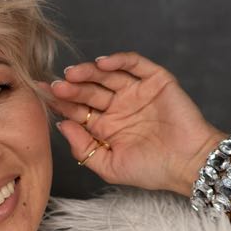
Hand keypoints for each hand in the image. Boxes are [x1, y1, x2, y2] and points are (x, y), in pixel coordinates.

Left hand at [41, 52, 226, 194]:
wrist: (188, 164)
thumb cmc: (150, 170)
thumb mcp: (108, 165)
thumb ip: (83, 147)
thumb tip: (61, 125)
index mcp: (104, 127)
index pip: (77, 110)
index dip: (60, 103)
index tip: (42, 96)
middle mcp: (117, 108)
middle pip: (88, 92)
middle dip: (72, 89)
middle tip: (57, 86)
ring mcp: (136, 93)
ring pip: (107, 76)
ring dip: (88, 72)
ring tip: (73, 73)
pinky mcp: (156, 81)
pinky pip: (135, 65)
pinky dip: (119, 60)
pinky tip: (102, 63)